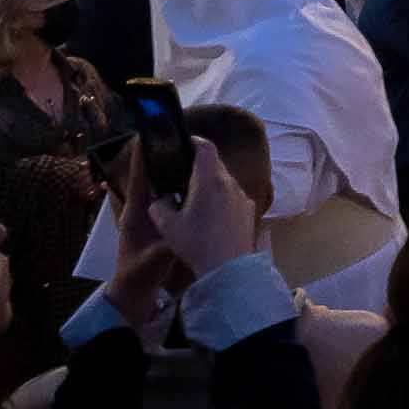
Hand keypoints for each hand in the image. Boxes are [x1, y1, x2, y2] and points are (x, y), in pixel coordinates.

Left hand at [102, 145, 179, 322]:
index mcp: (136, 212)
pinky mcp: (161, 223)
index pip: (138, 177)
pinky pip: (172, 199)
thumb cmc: (138, 274)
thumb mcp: (155, 258)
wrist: (133, 294)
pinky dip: (183, 189)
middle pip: (151, 176)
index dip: (141, 154)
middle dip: (164, 156)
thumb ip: (171, 242)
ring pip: (163, 186)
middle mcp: (142, 209)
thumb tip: (191, 226)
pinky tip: (200, 185)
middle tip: (183, 139)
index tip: (147, 131)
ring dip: (175, 172)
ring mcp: (151, 216)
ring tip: (195, 157)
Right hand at [155, 144, 260, 280]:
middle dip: (199, 166)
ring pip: (225, 181)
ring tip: (194, 199)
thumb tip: (163, 198)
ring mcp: (243, 196)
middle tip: (182, 175)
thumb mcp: (167, 225)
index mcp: (210, 180)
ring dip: (210, 184)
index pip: (206, 148)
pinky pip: (233, 196)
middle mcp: (230, 182)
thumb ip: (159, 205)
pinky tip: (211, 216)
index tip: (184, 143)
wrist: (227, 267)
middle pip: (215, 164)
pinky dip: (221, 198)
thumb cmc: (195, 243)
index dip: (194, 141)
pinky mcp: (249, 210)